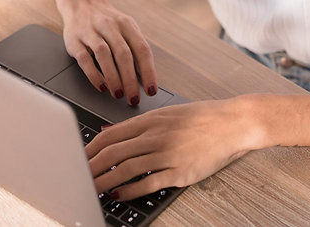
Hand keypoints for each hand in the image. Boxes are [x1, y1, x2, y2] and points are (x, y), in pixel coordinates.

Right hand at [59, 0, 157, 105]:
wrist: (81, 2)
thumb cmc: (107, 22)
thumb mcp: (125, 28)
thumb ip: (135, 48)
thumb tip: (146, 78)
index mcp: (127, 24)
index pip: (141, 49)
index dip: (148, 71)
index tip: (151, 90)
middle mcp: (110, 26)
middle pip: (123, 54)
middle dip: (130, 79)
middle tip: (133, 98)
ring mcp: (91, 31)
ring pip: (104, 55)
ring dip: (113, 77)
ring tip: (118, 94)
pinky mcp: (74, 39)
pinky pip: (84, 58)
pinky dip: (94, 74)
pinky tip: (101, 86)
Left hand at [85, 98, 257, 199]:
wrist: (232, 123)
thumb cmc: (201, 118)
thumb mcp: (165, 114)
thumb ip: (135, 125)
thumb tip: (107, 132)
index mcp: (150, 120)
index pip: (110, 135)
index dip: (90, 150)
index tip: (77, 159)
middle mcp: (156, 135)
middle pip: (114, 152)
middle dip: (91, 167)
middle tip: (77, 177)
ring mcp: (168, 153)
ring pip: (127, 168)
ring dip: (106, 180)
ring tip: (92, 189)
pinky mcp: (181, 170)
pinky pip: (150, 182)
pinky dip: (131, 189)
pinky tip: (120, 194)